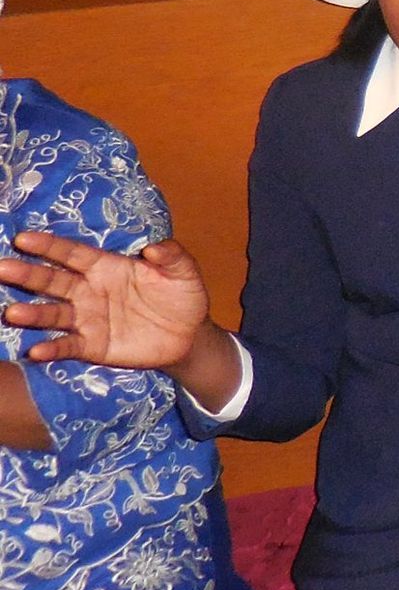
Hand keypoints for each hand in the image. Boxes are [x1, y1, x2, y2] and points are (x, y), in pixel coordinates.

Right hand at [0, 232, 209, 367]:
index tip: (23, 238)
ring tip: (11, 313)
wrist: (189, 335)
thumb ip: (171, 256)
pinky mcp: (93, 345)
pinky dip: (52, 348)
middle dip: (27, 275)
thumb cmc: (182, 295)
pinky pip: (68, 346)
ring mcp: (88, 319)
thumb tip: (153, 246)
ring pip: (54, 314)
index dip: (49, 246)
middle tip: (2, 268)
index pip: (73, 254)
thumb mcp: (184, 272)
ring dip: (32, 314)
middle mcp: (90, 291)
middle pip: (54, 281)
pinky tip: (36, 351)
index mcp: (107, 267)